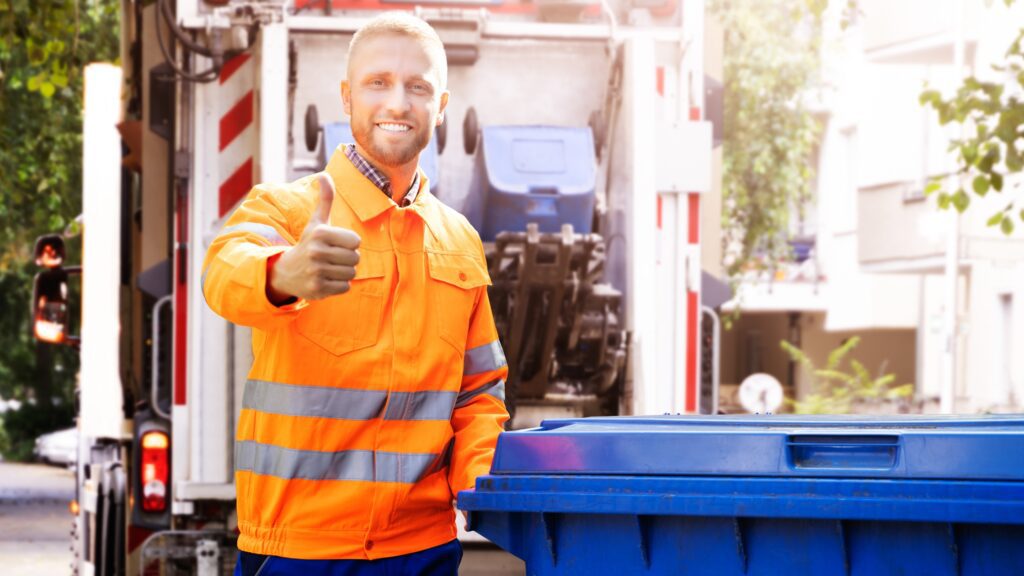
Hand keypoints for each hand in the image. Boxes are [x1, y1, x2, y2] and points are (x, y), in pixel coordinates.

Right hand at [267, 174, 360, 302]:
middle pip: (355, 258)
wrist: (286, 271)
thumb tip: (325, 175)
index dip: (349, 244)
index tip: (335, 244)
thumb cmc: (308, 243)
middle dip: (348, 259)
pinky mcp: (317, 289)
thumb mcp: (316, 222)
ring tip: (329, 268)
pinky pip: (345, 287)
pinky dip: (339, 285)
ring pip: (351, 274)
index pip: (356, 242)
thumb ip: (325, 199)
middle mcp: (317, 252)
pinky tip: (326, 279)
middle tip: (333, 258)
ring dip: (344, 273)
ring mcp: (316, 271)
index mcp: (320, 233)